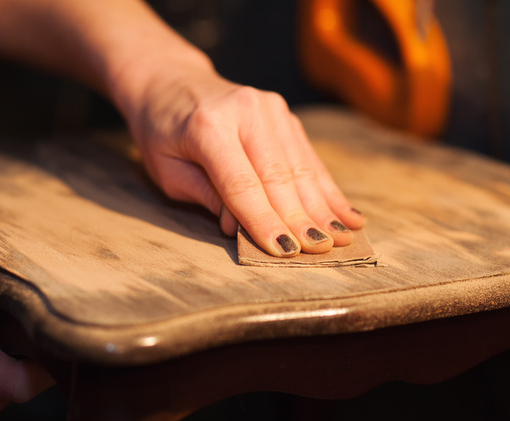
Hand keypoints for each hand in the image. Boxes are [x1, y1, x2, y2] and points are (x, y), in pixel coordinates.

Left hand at [120, 65, 365, 256]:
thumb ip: (208, 197)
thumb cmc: (161, 132)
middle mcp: (246, 111)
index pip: (242, 184)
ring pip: (302, 168)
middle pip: (279, 177)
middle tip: (320, 252)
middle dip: (301, 219)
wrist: (169, 80)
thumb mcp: (168, 171)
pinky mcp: (284, 115)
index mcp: (208, 125)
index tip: (284, 251)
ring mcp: (271, 109)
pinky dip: (328, 189)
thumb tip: (242, 230)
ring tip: (343, 239)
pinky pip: (309, 158)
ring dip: (323, 208)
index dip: (264, 220)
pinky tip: (347, 214)